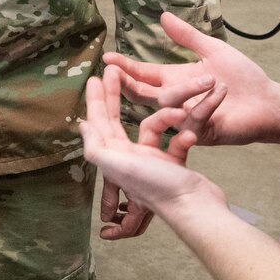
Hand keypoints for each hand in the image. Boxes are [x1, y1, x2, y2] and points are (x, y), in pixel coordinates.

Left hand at [82, 68, 221, 233]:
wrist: (196, 208)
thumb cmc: (157, 188)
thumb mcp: (119, 166)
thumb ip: (96, 146)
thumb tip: (83, 125)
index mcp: (114, 159)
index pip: (99, 123)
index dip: (96, 99)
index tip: (94, 77)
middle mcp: (130, 160)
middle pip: (117, 122)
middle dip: (115, 96)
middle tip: (112, 70)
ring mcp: (152, 162)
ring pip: (154, 128)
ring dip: (166, 118)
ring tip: (178, 113)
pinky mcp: (174, 165)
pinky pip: (176, 141)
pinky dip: (183, 136)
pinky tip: (189, 137)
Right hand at [104, 12, 279, 147]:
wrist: (268, 101)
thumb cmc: (242, 78)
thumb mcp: (213, 50)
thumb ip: (187, 37)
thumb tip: (161, 15)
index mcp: (174, 80)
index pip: (142, 75)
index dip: (125, 68)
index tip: (108, 57)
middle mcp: (175, 101)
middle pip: (142, 95)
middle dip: (127, 84)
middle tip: (115, 74)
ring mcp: (185, 119)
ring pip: (168, 106)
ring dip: (187, 90)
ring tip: (212, 79)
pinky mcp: (201, 133)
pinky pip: (193, 119)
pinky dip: (207, 104)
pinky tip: (222, 91)